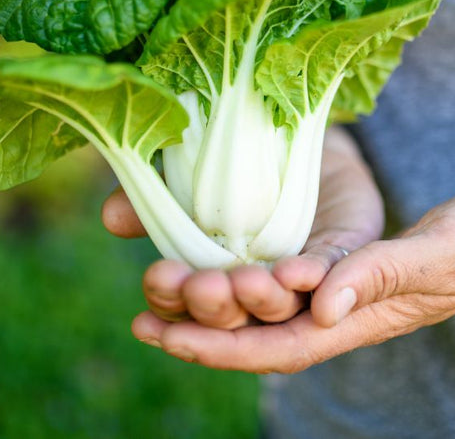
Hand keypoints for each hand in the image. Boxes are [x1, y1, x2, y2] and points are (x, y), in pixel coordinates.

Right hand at [100, 126, 384, 327]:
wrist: (300, 135)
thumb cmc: (238, 166)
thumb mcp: (186, 174)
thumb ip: (152, 198)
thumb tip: (111, 215)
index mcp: (217, 283)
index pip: (188, 314)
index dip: (170, 310)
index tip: (151, 295)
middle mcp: (259, 294)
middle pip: (235, 320)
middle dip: (215, 308)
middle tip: (203, 287)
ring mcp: (302, 280)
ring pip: (282, 307)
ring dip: (263, 299)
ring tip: (247, 281)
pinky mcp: (343, 253)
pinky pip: (330, 272)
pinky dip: (315, 277)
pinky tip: (297, 272)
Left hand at [127, 187, 454, 373]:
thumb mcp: (439, 251)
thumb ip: (383, 274)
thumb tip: (322, 305)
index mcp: (360, 319)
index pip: (278, 346)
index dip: (220, 345)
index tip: (166, 335)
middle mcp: (342, 315)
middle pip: (259, 337)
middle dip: (199, 332)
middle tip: (142, 315)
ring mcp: (341, 296)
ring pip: (263, 314)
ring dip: (210, 309)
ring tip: (158, 290)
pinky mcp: (342, 271)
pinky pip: (281, 285)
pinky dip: (240, 281)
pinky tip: (211, 263)